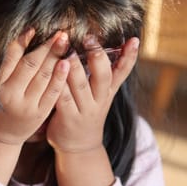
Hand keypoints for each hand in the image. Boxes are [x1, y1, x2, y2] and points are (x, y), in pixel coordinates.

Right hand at [0, 29, 70, 145]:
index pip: (8, 58)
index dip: (21, 42)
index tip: (32, 29)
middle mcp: (9, 95)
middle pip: (30, 64)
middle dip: (45, 46)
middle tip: (59, 31)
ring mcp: (26, 105)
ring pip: (43, 76)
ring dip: (56, 56)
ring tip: (65, 40)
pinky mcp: (39, 114)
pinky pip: (52, 92)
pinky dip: (61, 77)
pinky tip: (67, 63)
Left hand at [46, 36, 139, 152]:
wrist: (79, 147)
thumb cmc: (87, 112)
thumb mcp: (102, 94)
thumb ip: (106, 72)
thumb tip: (115, 44)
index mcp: (108, 91)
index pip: (123, 71)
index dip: (130, 56)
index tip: (134, 39)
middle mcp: (99, 99)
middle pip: (103, 76)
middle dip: (97, 56)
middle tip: (89, 38)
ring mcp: (84, 109)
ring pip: (81, 86)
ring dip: (75, 68)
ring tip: (68, 51)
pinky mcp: (68, 117)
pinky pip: (63, 99)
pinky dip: (59, 85)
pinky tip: (53, 73)